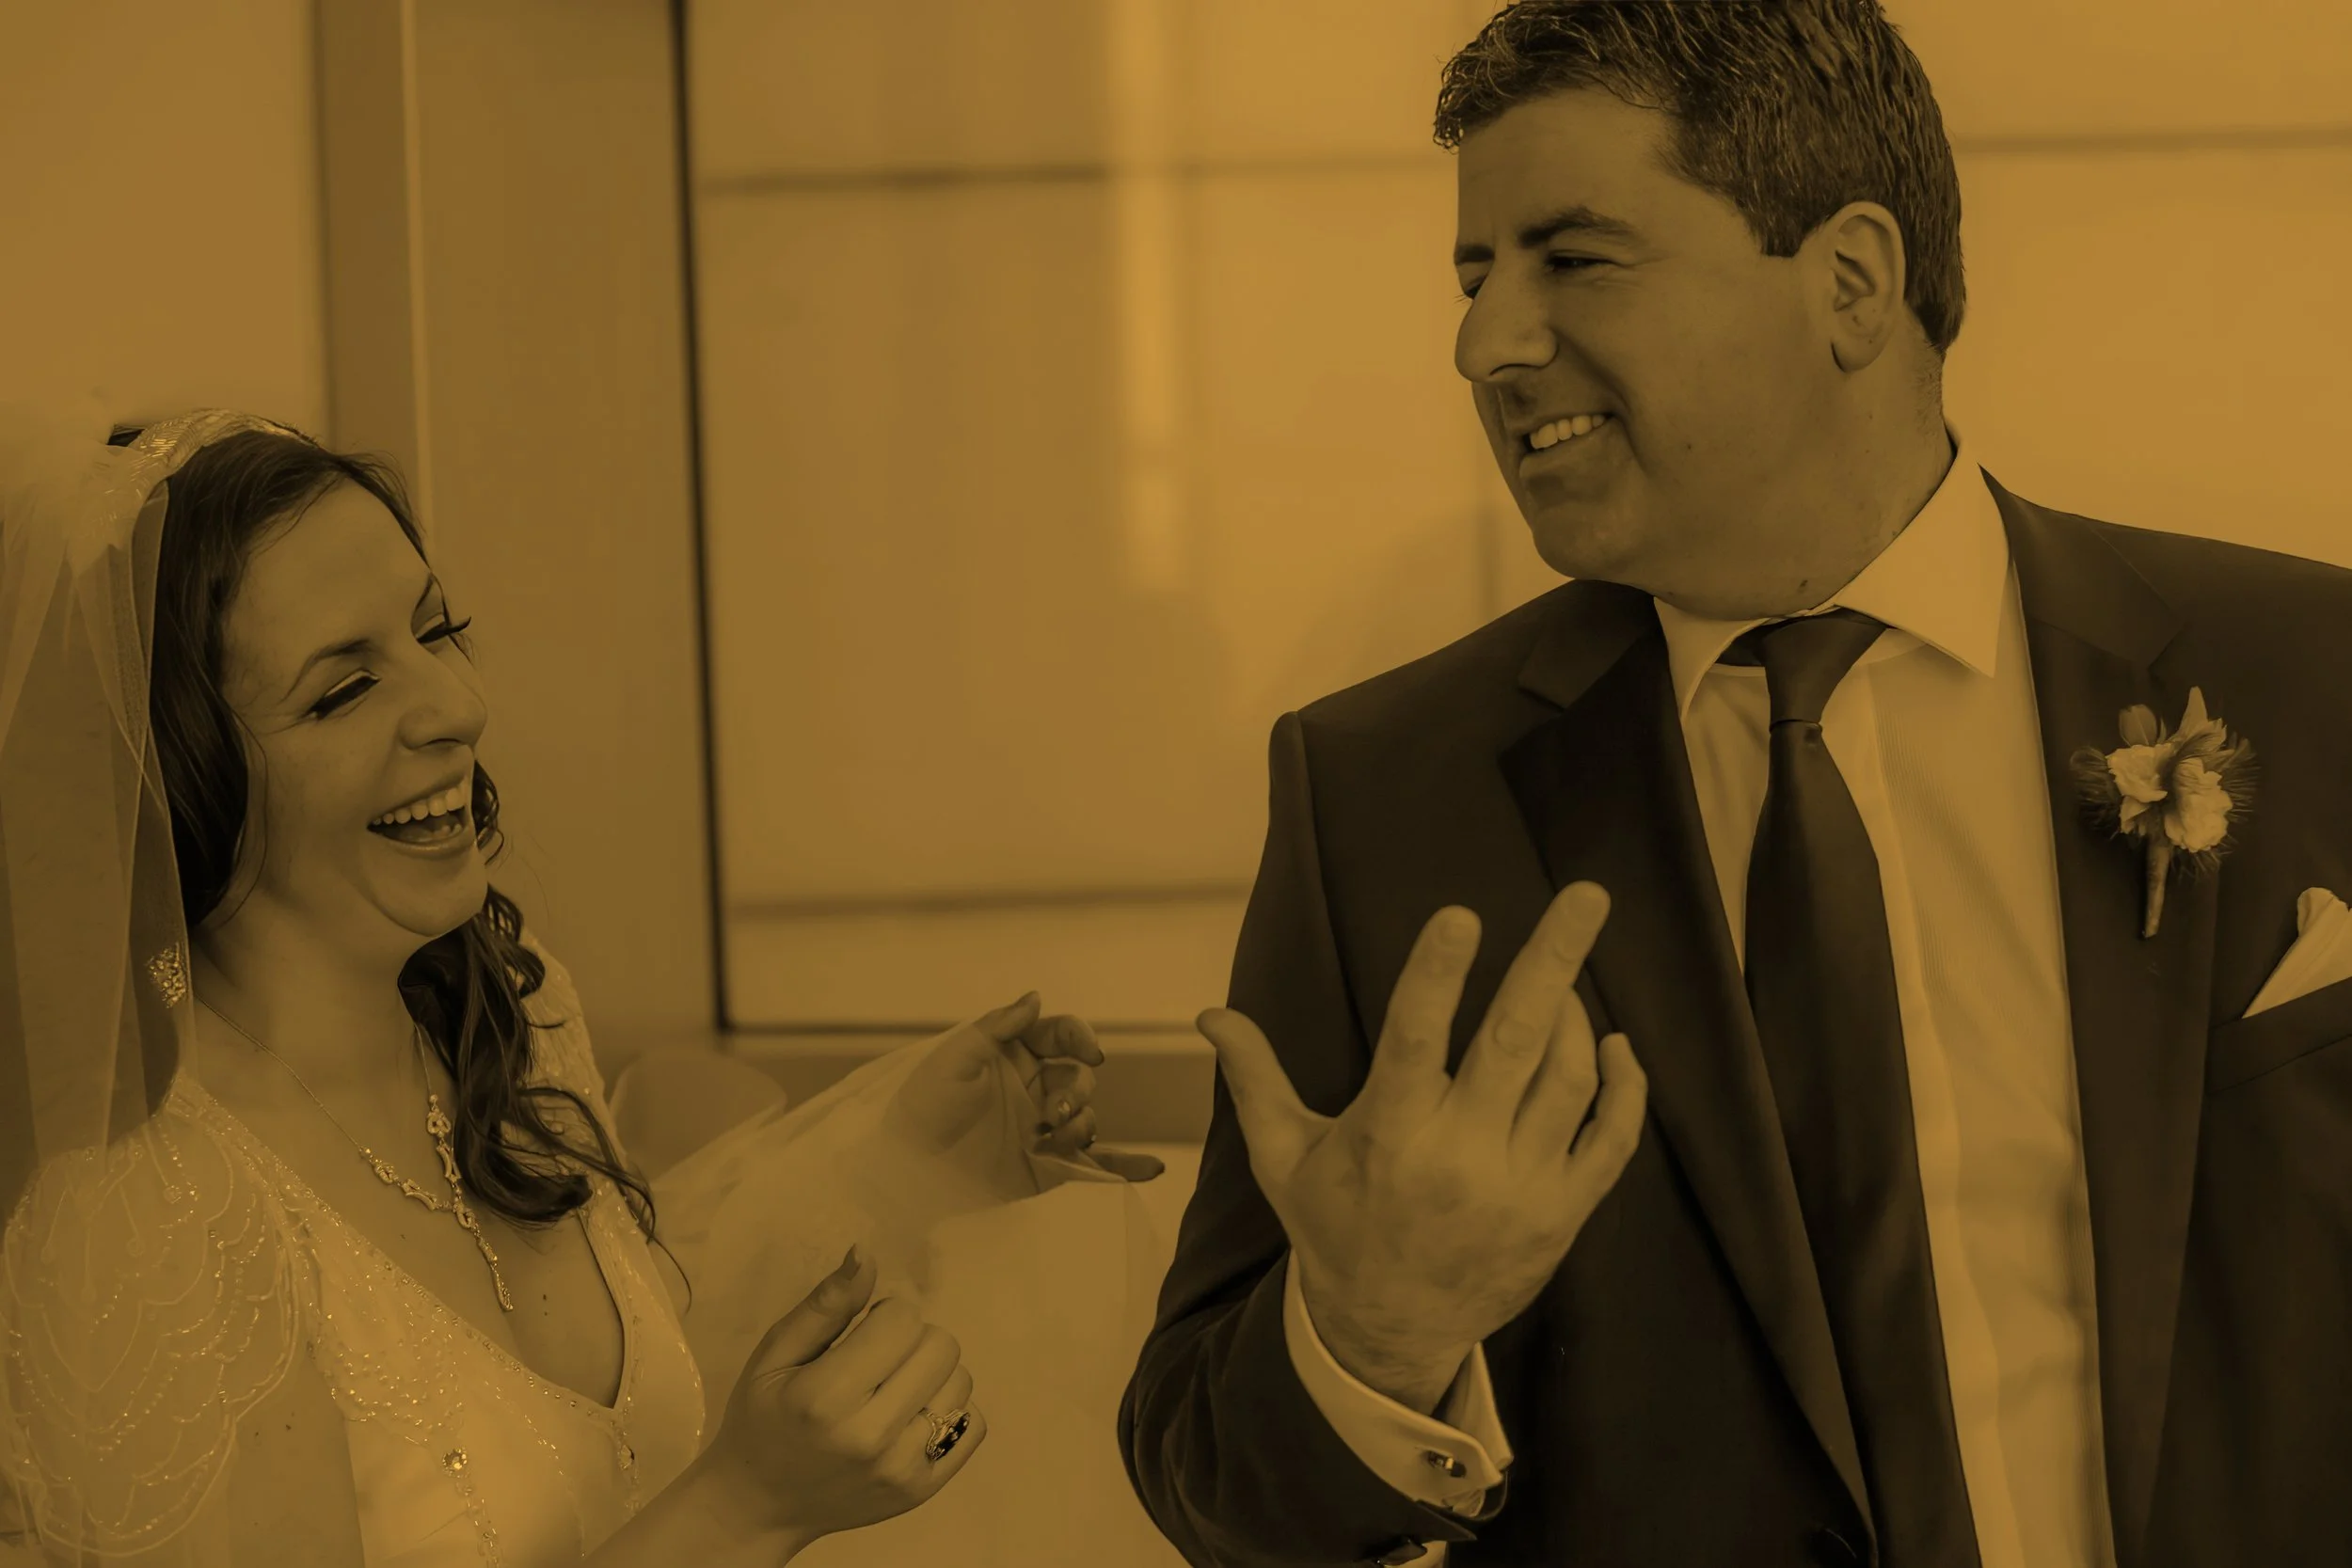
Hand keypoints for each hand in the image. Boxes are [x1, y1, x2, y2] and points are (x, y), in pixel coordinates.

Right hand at [695, 1246, 987, 1546]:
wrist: (759, 1505)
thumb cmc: (762, 1420)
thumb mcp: (776, 1354)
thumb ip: (826, 1305)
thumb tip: (866, 1253)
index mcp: (826, 1396)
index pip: (902, 1319)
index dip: (883, 1314)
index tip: (859, 1335)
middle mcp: (870, 1436)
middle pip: (940, 1346)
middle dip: (911, 1340)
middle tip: (876, 1363)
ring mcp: (902, 1468)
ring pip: (961, 1381)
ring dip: (930, 1375)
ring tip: (891, 1392)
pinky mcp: (923, 1489)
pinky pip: (974, 1424)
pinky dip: (949, 1412)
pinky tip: (910, 1417)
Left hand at [891, 993, 1163, 1183]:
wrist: (907, 1168)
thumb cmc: (923, 1107)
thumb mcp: (953, 1059)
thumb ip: (997, 1028)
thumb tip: (1036, 997)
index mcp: (1013, 1054)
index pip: (1060, 1034)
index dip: (1079, 1037)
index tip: (1089, 1051)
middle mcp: (1033, 1087)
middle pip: (1080, 1076)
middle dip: (1076, 1092)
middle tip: (1053, 1114)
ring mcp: (1043, 1128)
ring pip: (1087, 1116)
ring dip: (1082, 1125)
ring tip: (1057, 1142)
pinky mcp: (1048, 1166)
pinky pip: (1095, 1163)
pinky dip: (1125, 1165)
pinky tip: (1153, 1167)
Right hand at [1199, 882, 1646, 1412]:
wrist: (1388, 1334)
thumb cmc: (1335, 1229)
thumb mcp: (1284, 1158)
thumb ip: (1255, 1079)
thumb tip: (1209, 1014)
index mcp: (1389, 1135)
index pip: (1414, 1039)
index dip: (1437, 975)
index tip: (1461, 915)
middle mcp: (1459, 1157)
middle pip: (1516, 1043)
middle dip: (1553, 962)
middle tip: (1586, 895)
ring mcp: (1519, 1188)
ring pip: (1567, 1082)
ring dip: (1576, 1018)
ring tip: (1565, 982)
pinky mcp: (1561, 1215)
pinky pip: (1611, 1141)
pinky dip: (1623, 1087)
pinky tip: (1617, 1046)